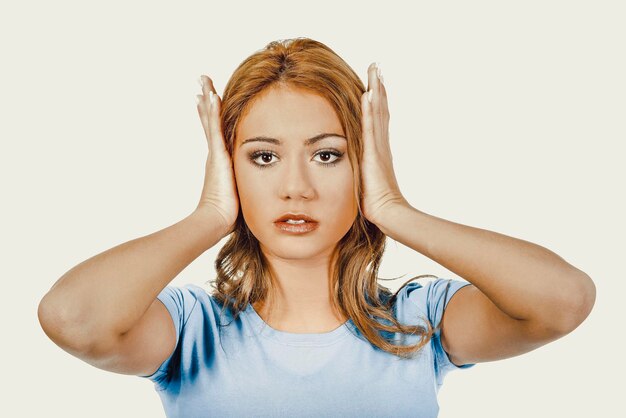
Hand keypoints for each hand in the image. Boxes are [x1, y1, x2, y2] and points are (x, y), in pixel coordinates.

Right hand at [195, 75, 239, 234]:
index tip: (205, 100)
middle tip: (201, 82)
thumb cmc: (226, 215)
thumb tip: (243, 195)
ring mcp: (214, 153)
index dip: (209, 117)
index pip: (214, 133)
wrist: (215, 221)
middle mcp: (214, 154)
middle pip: (209, 120)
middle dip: (206, 101)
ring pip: (210, 119)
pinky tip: (212, 95)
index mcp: (219, 162)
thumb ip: (241, 189)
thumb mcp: (237, 194)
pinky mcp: (217, 155)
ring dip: (208, 98)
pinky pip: (214, 128)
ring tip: (203, 80)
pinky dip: (212, 111)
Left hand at [359, 63, 407, 225]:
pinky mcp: (374, 153)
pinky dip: (371, 110)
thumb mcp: (367, 179)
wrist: (388, 211)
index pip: (378, 117)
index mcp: (378, 148)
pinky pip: (371, 127)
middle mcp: (381, 143)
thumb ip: (365, 169)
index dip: (378, 99)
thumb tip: (361, 167)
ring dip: (377, 91)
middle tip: (377, 66)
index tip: (375, 82)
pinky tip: (369, 94)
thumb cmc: (377, 201)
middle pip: (381, 108)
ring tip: (375, 71)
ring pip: (378, 112)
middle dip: (379, 87)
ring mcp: (379, 146)